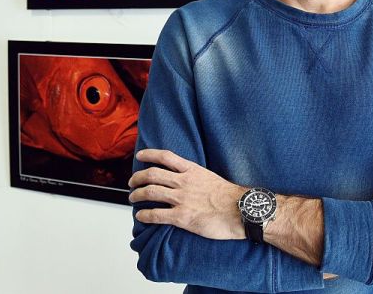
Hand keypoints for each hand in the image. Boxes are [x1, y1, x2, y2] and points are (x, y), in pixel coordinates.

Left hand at [129, 149, 246, 239]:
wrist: (241, 211)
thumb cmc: (230, 196)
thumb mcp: (210, 177)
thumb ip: (195, 176)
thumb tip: (186, 178)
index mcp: (191, 170)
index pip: (165, 157)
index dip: (149, 154)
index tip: (140, 156)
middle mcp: (183, 182)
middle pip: (152, 174)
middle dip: (137, 177)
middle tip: (132, 182)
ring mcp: (181, 199)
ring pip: (150, 192)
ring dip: (137, 195)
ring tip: (133, 198)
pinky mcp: (182, 216)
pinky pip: (156, 214)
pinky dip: (145, 214)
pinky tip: (141, 216)